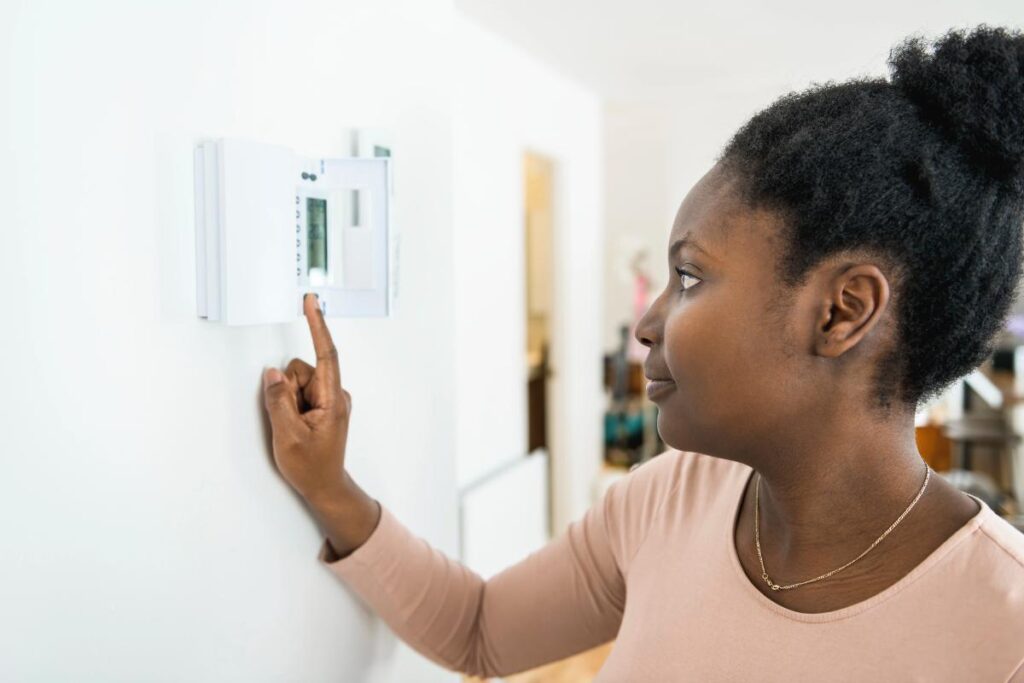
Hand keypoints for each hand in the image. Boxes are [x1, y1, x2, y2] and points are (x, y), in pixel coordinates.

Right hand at [262, 293, 351, 502]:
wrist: (325, 486)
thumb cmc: (311, 466)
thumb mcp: (288, 435)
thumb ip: (278, 401)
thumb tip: (272, 373)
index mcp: (333, 399)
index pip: (326, 354)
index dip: (316, 325)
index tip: (311, 301)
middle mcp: (335, 394)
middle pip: (301, 370)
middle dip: (286, 390)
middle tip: (290, 421)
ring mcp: (329, 399)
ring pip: (295, 382)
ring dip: (288, 400)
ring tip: (295, 426)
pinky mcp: (321, 404)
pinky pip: (297, 393)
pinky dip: (291, 405)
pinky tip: (297, 425)